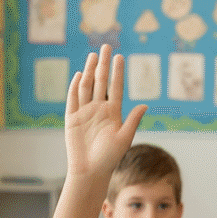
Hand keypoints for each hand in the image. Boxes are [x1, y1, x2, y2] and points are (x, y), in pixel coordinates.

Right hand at [65, 44, 146, 181]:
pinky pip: (73, 99)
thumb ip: (133, 120)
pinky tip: (80, 74)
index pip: (115, 87)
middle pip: (101, 82)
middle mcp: (99, 109)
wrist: (90, 171)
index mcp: (113, 113)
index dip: (117, 72)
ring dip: (90, 71)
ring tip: (94, 56)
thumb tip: (144, 105)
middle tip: (106, 47)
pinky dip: (75, 86)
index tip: (120, 57)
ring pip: (87, 86)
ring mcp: (85, 112)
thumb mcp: (124, 138)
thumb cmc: (110, 158)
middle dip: (103, 65)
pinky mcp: (71, 118)